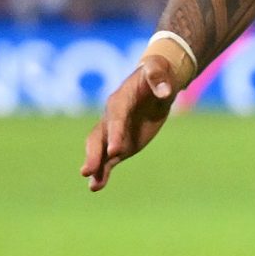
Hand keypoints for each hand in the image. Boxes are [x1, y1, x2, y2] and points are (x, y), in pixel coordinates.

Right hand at [81, 54, 182, 191]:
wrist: (157, 83)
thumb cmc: (157, 73)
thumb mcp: (159, 69)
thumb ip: (160, 78)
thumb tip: (166, 92)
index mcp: (119, 100)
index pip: (116, 119)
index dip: (115, 134)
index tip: (115, 151)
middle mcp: (111, 118)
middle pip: (98, 137)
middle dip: (94, 154)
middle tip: (87, 171)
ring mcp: (114, 133)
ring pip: (100, 151)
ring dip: (95, 167)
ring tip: (93, 186)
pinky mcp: (121, 144)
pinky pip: (109, 159)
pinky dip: (103, 172)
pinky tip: (97, 186)